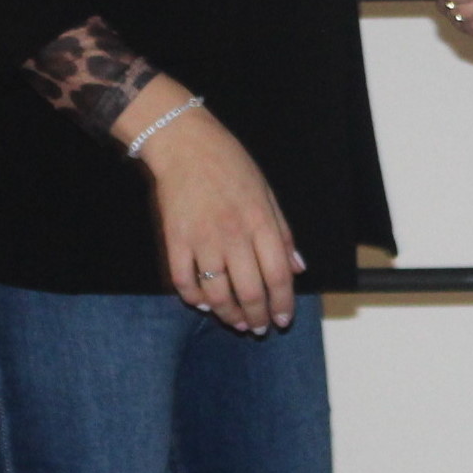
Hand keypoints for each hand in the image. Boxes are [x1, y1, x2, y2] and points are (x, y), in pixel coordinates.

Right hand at [119, 86, 302, 333]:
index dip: (283, 303)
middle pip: (250, 291)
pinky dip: (194, 299)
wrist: (185, 144)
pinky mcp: (175, 240)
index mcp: (260, 222)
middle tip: (260, 328)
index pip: (278, 275)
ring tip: (237, 322)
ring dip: (229, 315)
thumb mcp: (267, 193)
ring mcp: (202, 240)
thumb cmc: (230, 165)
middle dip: (258, 317)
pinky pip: (184, 281)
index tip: (283, 319)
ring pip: (217, 293)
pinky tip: (204, 304)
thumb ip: (282, 233)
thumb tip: (298, 267)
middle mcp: (234, 235)